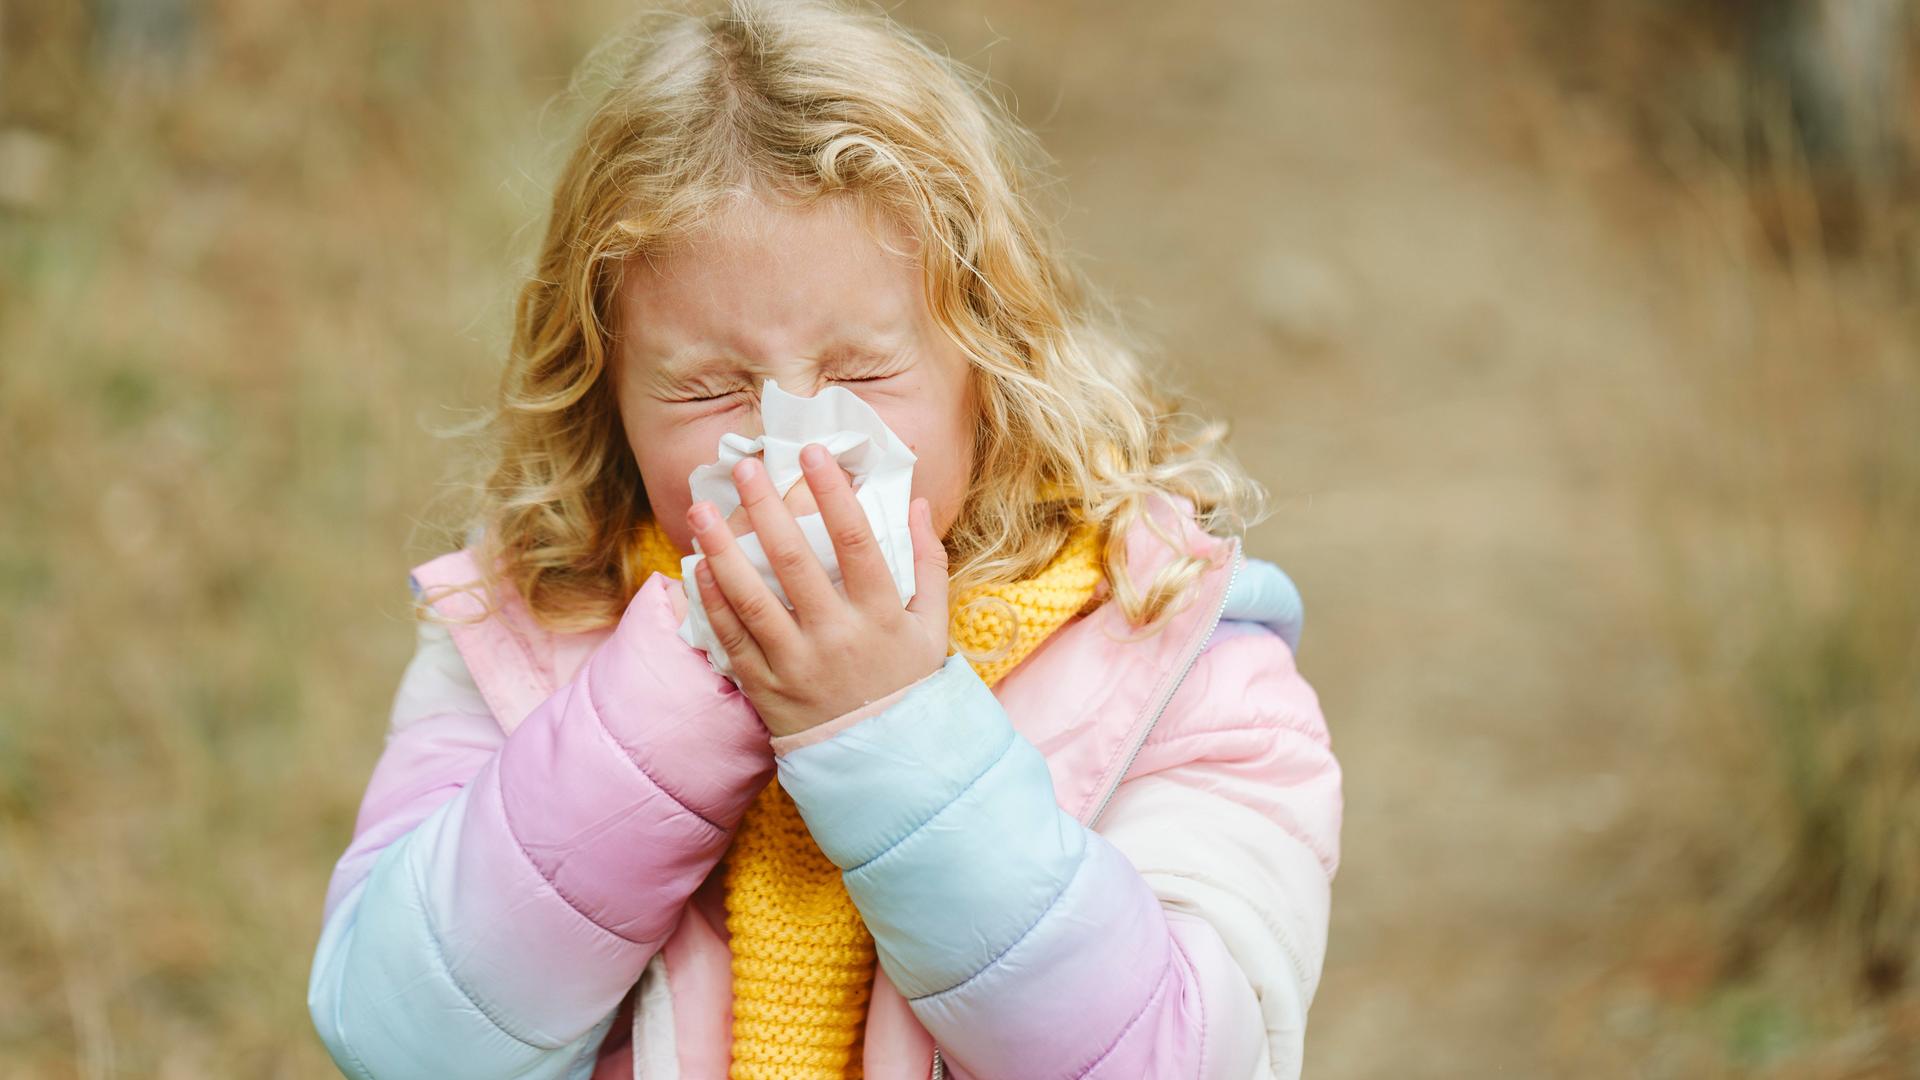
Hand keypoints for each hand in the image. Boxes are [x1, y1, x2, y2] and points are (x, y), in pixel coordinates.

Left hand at [686, 443, 949, 737]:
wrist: (885, 763)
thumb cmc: (908, 684)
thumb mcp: (933, 627)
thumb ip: (928, 563)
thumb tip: (917, 502)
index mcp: (882, 616)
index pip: (856, 541)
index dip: (832, 493)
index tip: (812, 453)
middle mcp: (838, 637)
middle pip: (795, 561)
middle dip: (766, 508)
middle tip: (744, 467)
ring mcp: (799, 665)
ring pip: (753, 599)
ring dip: (723, 549)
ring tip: (702, 509)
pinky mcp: (768, 689)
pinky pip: (732, 640)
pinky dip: (712, 603)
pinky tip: (698, 567)